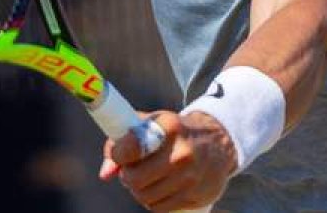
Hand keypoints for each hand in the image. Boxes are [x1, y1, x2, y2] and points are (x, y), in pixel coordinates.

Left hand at [101, 110, 236, 211]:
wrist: (220, 144)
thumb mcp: (154, 123)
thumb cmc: (177, 133)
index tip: (120, 155)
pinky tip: (162, 186)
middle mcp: (182, 153)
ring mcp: (190, 177)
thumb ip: (123, 140)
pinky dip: (154, 200)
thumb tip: (106, 174)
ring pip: (144, 196)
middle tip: (134, 169)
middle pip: (133, 179)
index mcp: (169, 128)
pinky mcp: (195, 196)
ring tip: (150, 177)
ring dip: (140, 189)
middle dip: (128, 176)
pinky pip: (158, 208)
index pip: (130, 147)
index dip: (118, 154)